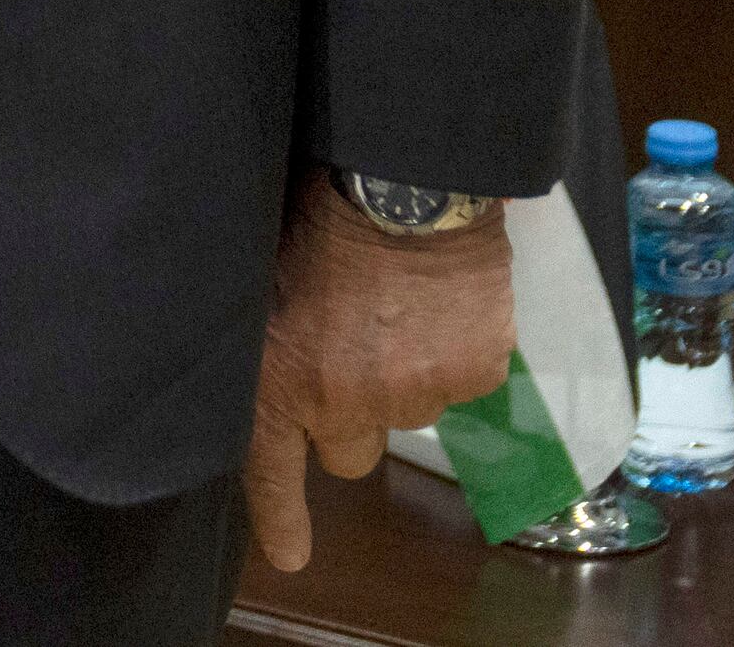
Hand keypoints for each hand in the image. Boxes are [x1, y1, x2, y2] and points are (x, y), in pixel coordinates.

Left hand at [243, 186, 514, 571]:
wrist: (402, 180)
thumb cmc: (315, 212)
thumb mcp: (261, 277)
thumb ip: (270, 345)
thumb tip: (276, 366)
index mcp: (280, 382)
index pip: (270, 472)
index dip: (280, 518)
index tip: (290, 553)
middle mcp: (344, 405)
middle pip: (350, 454)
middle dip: (351, 417)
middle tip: (354, 353)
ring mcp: (414, 396)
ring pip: (409, 411)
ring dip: (404, 375)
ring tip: (396, 304)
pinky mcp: (473, 375)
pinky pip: (464, 377)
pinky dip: (457, 346)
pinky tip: (441, 296)